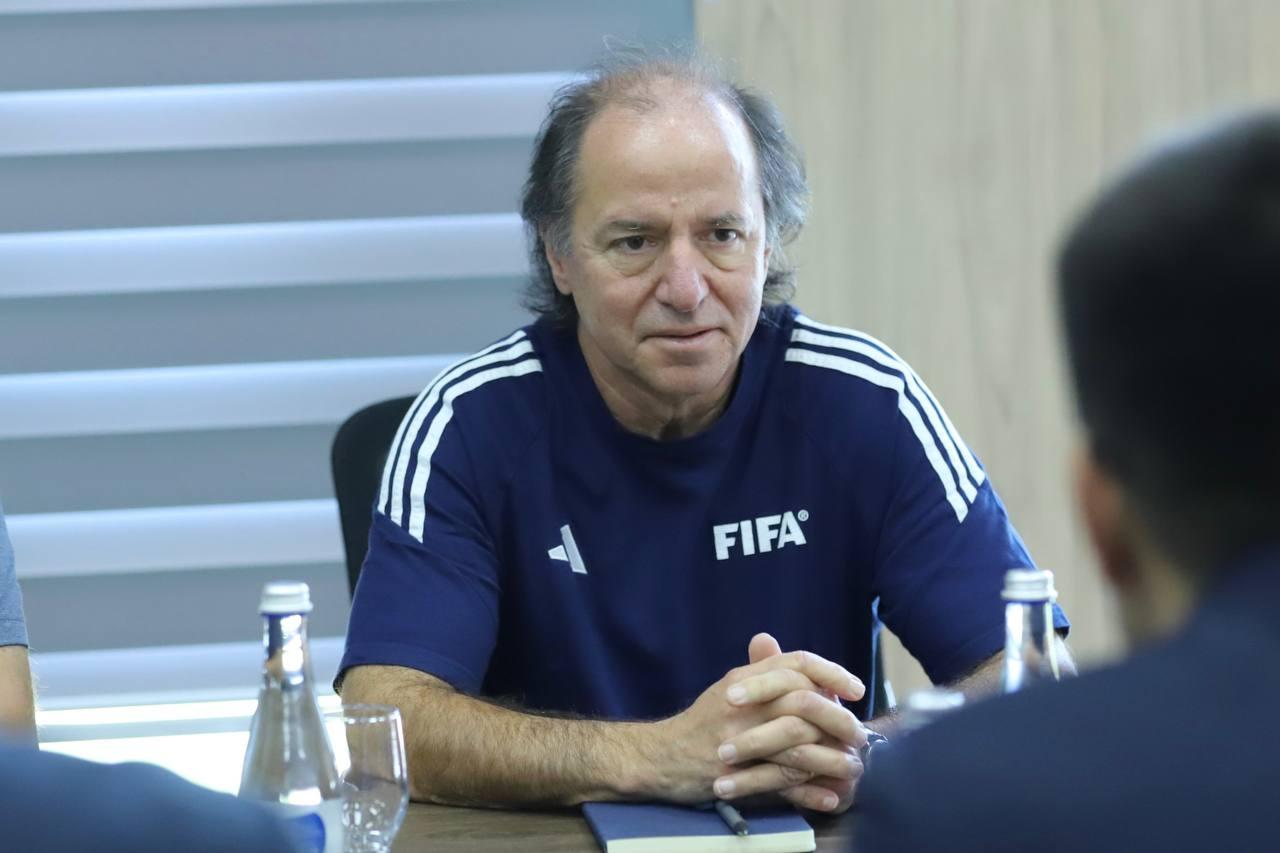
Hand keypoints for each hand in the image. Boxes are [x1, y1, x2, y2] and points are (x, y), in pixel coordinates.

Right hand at [642, 635, 864, 807]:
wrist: (660, 757)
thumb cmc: (702, 723)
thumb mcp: (732, 689)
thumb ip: (766, 674)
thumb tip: (806, 667)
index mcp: (744, 679)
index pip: (797, 663)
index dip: (832, 673)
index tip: (857, 689)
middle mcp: (743, 703)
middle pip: (804, 702)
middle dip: (839, 719)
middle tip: (860, 735)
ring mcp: (738, 739)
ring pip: (798, 745)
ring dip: (832, 758)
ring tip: (854, 768)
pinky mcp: (735, 773)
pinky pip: (782, 782)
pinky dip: (810, 792)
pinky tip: (831, 797)